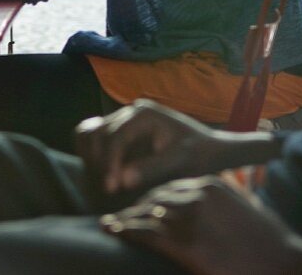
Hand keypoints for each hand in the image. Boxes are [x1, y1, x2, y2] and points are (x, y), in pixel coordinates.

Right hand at [75, 100, 231, 195]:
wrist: (210, 149)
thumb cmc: (199, 155)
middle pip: (98, 134)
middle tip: (110, 190)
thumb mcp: (180, 162)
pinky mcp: (121, 131)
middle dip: (100, 162)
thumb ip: (151, 168)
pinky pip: (95, 136)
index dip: (109, 163)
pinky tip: (106, 173)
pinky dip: (92, 152)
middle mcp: (130, 111)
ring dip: (93, 157)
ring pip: (91, 132)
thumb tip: (122, 180)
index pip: (114, 137)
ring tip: (108, 181)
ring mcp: (124, 119)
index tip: (111, 188)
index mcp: (143, 113)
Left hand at [101, 177, 301, 274]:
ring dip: (126, 217)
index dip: (153, 197)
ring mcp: (193, 219)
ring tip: (110, 223)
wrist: (291, 265)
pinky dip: (126, 230)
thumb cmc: (271, 245)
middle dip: (137, 206)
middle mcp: (200, 194)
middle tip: (120, 214)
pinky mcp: (188, 245)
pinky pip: (148, 233)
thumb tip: (210, 212)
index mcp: (213, 184)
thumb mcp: (245, 212)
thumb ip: (223, 204)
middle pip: (156, 196)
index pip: (171, 185)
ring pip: (147, 212)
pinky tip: (112, 229)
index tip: (141, 205)